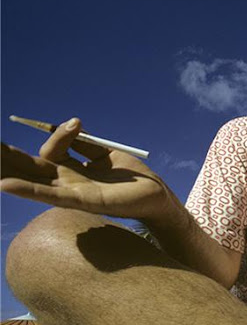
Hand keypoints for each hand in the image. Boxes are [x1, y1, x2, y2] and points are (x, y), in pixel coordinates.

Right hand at [1, 118, 174, 220]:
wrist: (154, 195)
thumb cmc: (131, 178)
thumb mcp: (105, 154)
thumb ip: (84, 143)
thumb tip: (67, 126)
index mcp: (73, 170)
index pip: (47, 152)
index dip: (50, 137)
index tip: (77, 123)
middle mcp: (67, 182)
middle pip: (30, 168)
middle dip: (8, 158)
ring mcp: (71, 192)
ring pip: (32, 182)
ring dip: (8, 175)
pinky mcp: (80, 201)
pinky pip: (48, 195)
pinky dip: (27, 189)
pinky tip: (6, 184)